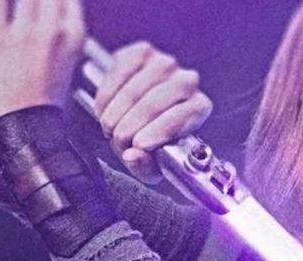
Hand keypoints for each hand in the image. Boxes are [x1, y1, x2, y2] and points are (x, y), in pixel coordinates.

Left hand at [0, 0, 84, 123]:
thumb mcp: (69, 66)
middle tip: (38, 4)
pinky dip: (1, 0)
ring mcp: (23, 33)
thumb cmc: (46, 102)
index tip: (55, 1)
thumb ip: (63, 36)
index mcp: (74, 39)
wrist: (24, 127)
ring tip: (24, 5)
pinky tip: (2, 2)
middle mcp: (51, 31)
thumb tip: (54, 16)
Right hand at [85, 42, 212, 183]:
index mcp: (199, 108)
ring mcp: (165, 64)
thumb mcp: (154, 164)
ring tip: (109, 128)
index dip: (159, 132)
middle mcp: (188, 81)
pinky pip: (119, 72)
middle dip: (130, 127)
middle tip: (118, 142)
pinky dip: (107, 94)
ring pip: (134, 90)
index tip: (138, 145)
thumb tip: (132, 155)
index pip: (182, 117)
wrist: (143, 115)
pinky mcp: (142, 52)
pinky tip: (103, 109)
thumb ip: (146, 166)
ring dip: (116, 113)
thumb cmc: (154, 141)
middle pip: (155, 103)